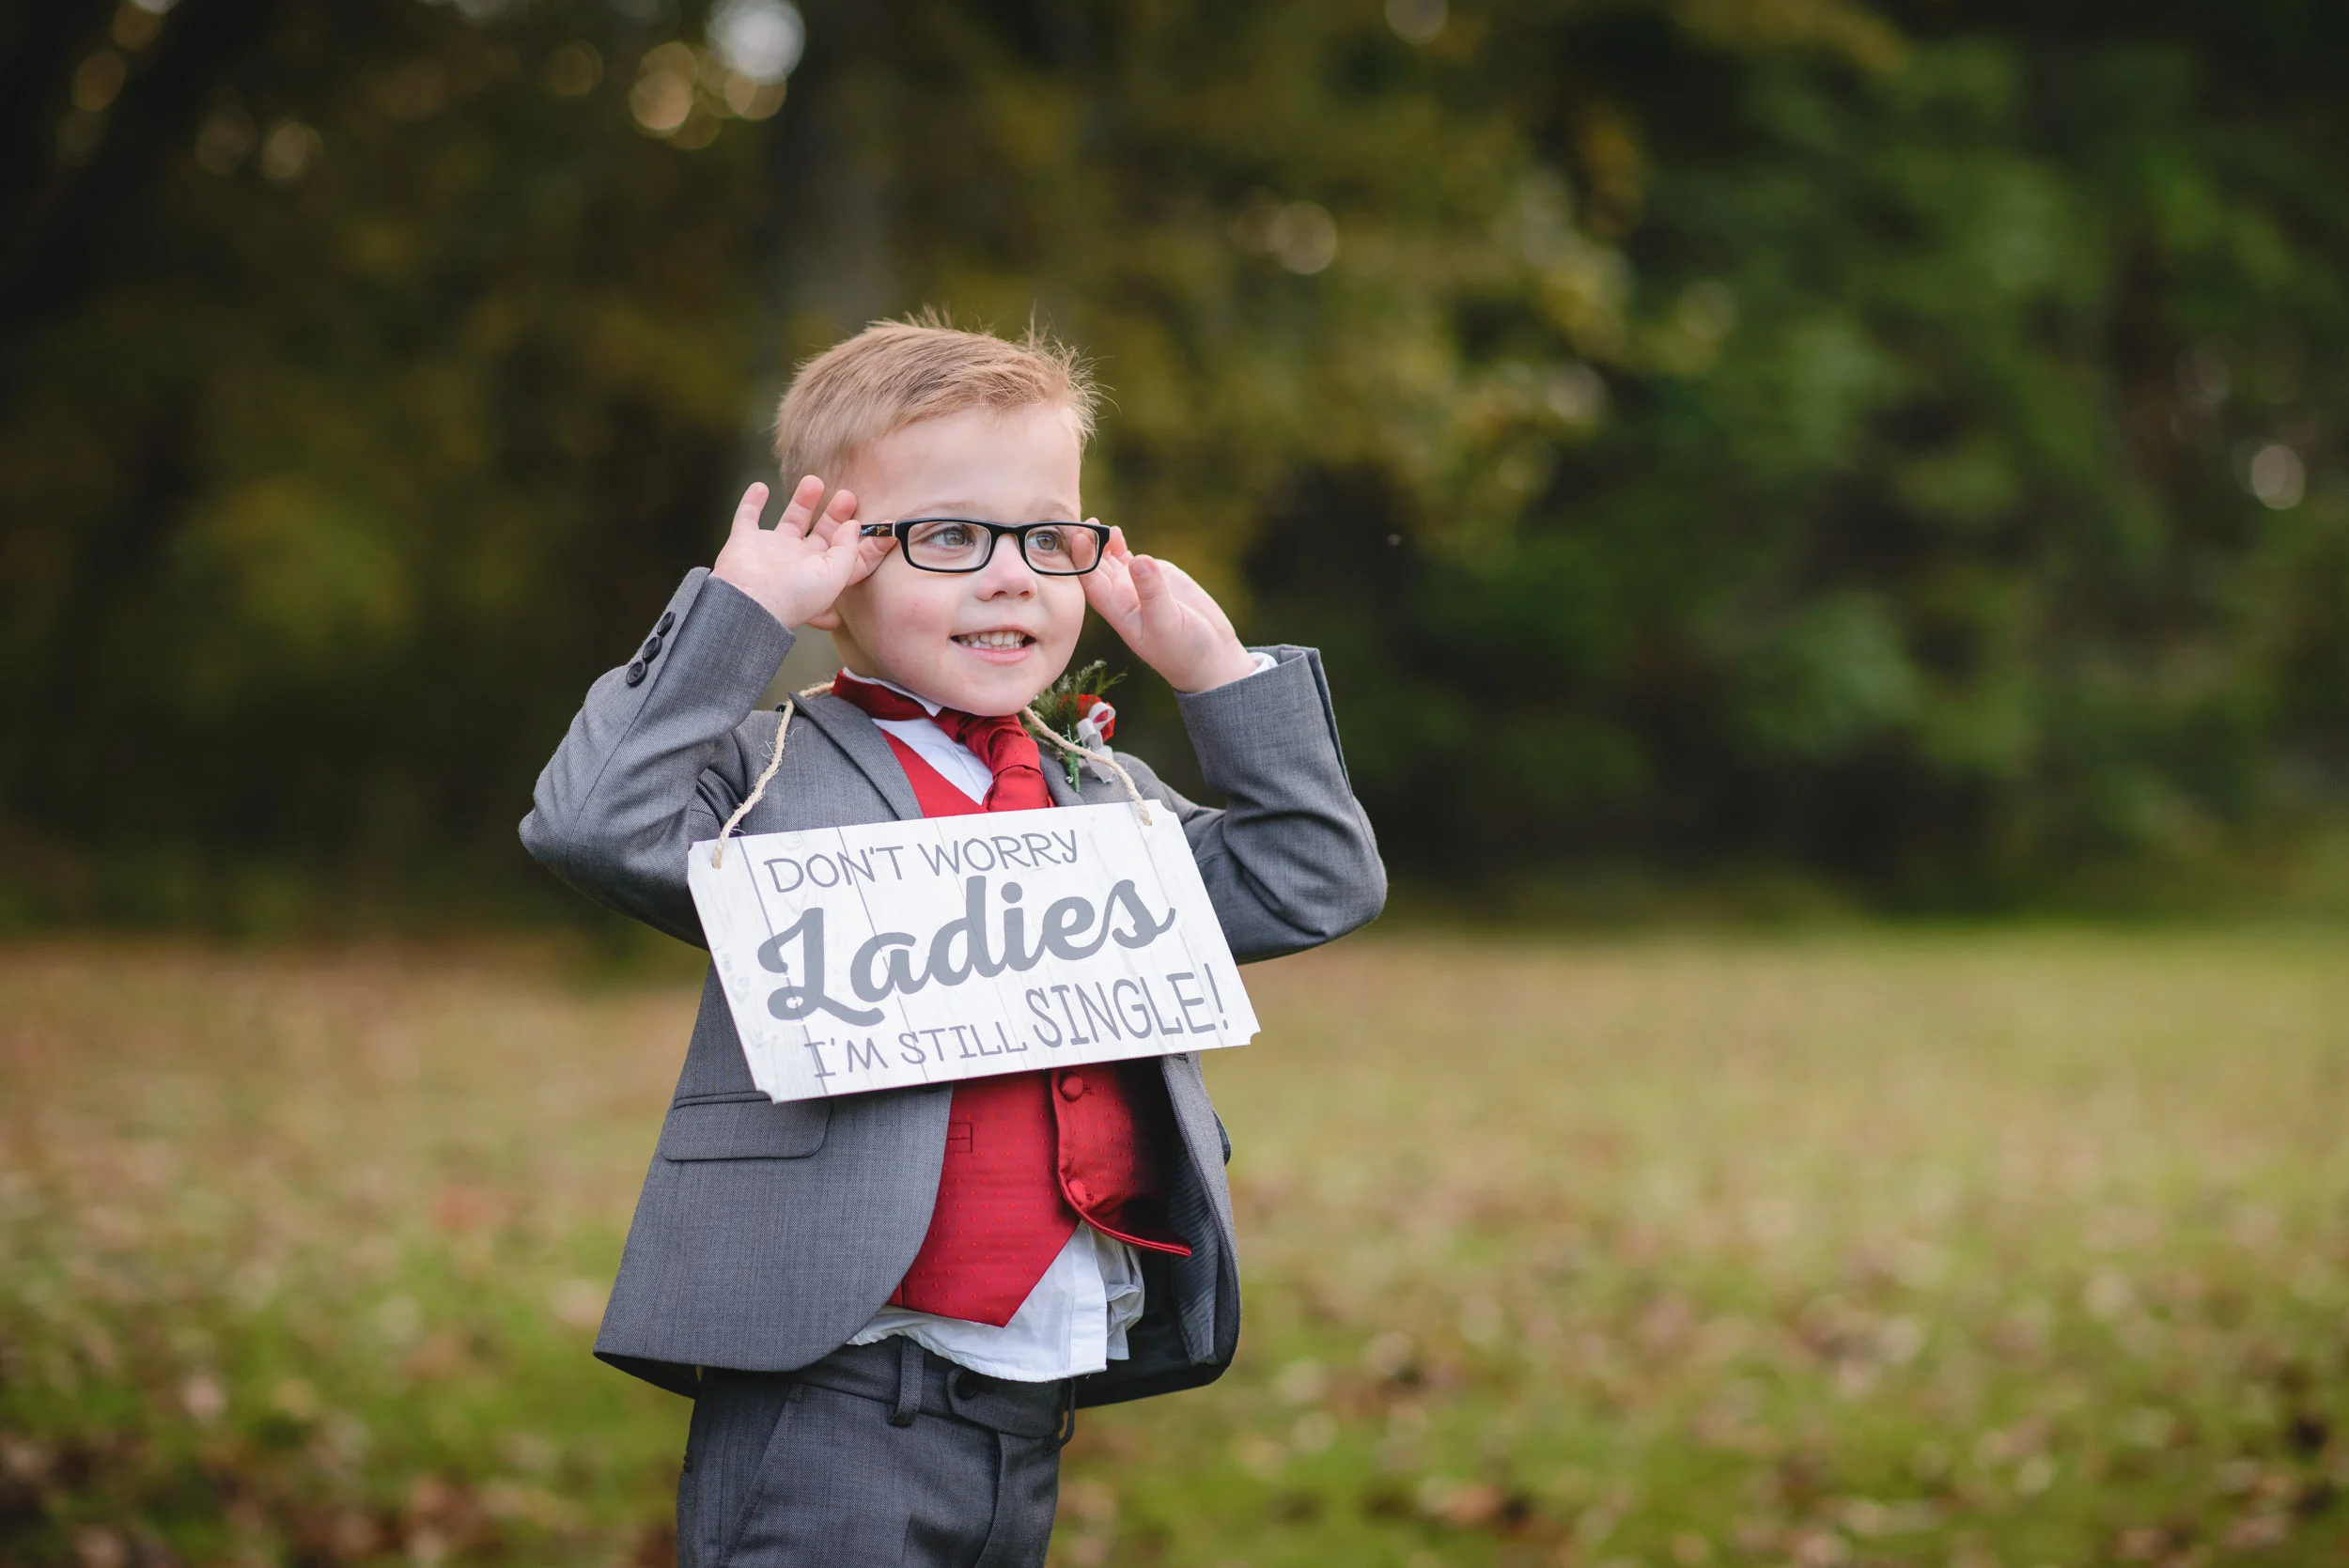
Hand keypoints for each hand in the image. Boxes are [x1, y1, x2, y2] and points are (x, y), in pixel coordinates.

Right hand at [710, 476, 893, 627]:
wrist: (750, 601)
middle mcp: (797, 563)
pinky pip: (747, 517)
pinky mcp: (743, 542)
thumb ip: (848, 549)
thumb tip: (853, 526)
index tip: (887, 525)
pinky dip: (752, 502)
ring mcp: (770, 552)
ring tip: (815, 481)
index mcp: (822, 575)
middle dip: (836, 515)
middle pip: (822, 534)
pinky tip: (760, 487)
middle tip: (848, 496)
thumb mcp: (835, 575)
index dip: (870, 543)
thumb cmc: (794, 595)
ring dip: (802, 501)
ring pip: (790, 521)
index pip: (852, 557)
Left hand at [1082, 526, 1259, 692]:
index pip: (1091, 582)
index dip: (1083, 560)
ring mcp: (1134, 585)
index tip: (1083, 538)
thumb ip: (1153, 593)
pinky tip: (1116, 531)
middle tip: (1085, 523)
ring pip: (1107, 560)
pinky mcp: (1153, 576)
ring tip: (1098, 523)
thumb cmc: (1184, 649)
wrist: (1208, 656)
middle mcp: (1120, 597)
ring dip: (1099, 542)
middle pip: (1094, 568)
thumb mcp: (1168, 622)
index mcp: (1117, 611)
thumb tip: (1139, 559)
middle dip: (1086, 546)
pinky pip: (1128, 557)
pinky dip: (1119, 544)